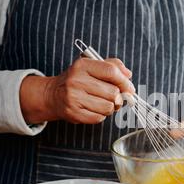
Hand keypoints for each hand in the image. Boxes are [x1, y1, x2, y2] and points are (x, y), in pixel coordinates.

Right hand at [20, 58, 134, 123]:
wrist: (53, 95)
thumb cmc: (78, 80)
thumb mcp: (91, 66)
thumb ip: (112, 66)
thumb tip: (128, 75)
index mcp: (83, 65)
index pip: (111, 71)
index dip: (125, 81)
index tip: (130, 88)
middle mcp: (76, 80)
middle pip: (113, 92)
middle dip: (119, 97)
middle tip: (116, 98)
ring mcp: (74, 98)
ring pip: (108, 107)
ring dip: (110, 107)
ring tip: (103, 103)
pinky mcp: (73, 113)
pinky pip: (99, 118)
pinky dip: (101, 115)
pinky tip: (94, 109)